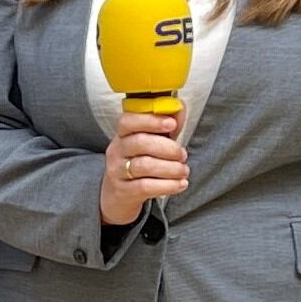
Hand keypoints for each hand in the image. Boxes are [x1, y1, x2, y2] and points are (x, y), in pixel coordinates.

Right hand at [97, 106, 188, 225]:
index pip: (128, 121)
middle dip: (168, 148)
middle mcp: (117, 151)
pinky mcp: (124, 191)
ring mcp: (117, 171)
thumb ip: (165, 126)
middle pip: (140, 142)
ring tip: (183, 170)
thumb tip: (179, 107)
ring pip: (145, 165)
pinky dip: (168, 185)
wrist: (119, 195)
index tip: (172, 124)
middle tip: (183, 155)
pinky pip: (146, 186)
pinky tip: (180, 184)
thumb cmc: (140, 163)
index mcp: (123, 134)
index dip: (151, 120)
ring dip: (171, 168)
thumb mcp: (151, 142)